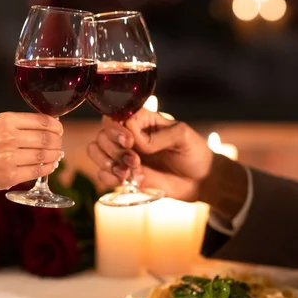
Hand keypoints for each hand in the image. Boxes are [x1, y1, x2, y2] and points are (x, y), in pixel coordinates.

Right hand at [0, 112, 63, 197]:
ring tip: (57, 156)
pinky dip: (48, 168)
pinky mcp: (10, 175)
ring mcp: (10, 157)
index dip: (56, 126)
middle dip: (57, 142)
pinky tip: (50, 166)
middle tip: (59, 145)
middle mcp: (8, 136)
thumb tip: (47, 128)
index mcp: (5, 120)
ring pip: (45, 155)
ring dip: (55, 156)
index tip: (59, 130)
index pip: (42, 121)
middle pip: (47, 139)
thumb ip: (16, 127)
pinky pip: (38, 171)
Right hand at [87, 108, 212, 200]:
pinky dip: (109, 178)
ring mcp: (124, 155)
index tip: (130, 142)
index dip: (117, 129)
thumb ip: (159, 136)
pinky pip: (102, 174)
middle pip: (102, 134)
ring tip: (128, 173)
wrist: (201, 181)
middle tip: (134, 161)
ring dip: (107, 163)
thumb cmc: (194, 152)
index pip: (116, 116)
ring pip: (95, 151)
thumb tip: (137, 142)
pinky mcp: (123, 174)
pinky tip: (127, 181)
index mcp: (142, 120)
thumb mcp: (183, 136)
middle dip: (113, 150)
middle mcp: (129, 135)